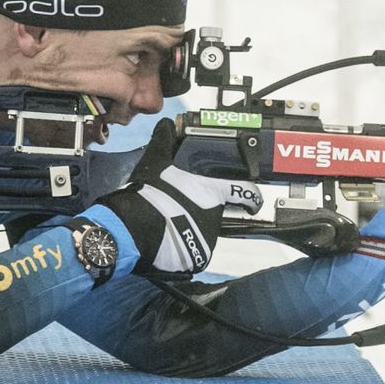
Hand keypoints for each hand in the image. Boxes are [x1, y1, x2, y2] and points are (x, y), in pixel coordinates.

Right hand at [100, 118, 262, 274]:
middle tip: (181, 207)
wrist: (130, 230)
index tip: (253, 200)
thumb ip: (164, 141)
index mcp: (212, 193)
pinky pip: (194, 252)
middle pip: (216, 213)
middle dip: (202, 211)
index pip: (245, 192)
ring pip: (204, 233)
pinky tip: (167, 240)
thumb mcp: (155, 161)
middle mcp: (216, 218)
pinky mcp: (197, 259)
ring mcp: (208, 241)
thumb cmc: (148, 193)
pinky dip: (184, 248)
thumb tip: (165, 123)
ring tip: (169, 224)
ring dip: (191, 229)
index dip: (251, 196)